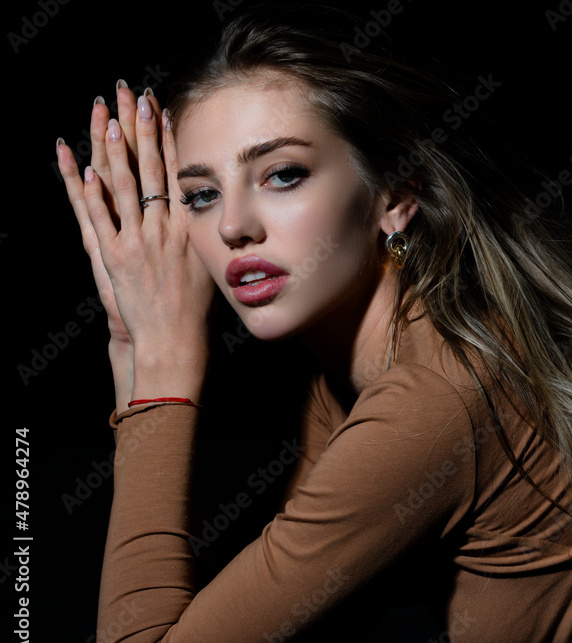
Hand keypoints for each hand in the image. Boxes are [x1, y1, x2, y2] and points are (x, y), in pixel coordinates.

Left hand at [56, 83, 214, 409]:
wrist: (175, 340)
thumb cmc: (196, 307)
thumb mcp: (208, 262)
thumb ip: (201, 232)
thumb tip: (208, 204)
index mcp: (188, 227)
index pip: (178, 170)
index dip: (167, 136)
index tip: (160, 107)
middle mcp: (164, 228)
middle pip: (150, 167)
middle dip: (139, 127)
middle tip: (131, 94)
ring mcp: (138, 241)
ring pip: (124, 185)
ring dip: (112, 148)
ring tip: (105, 115)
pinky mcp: (114, 257)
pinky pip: (99, 218)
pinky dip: (89, 192)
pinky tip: (83, 166)